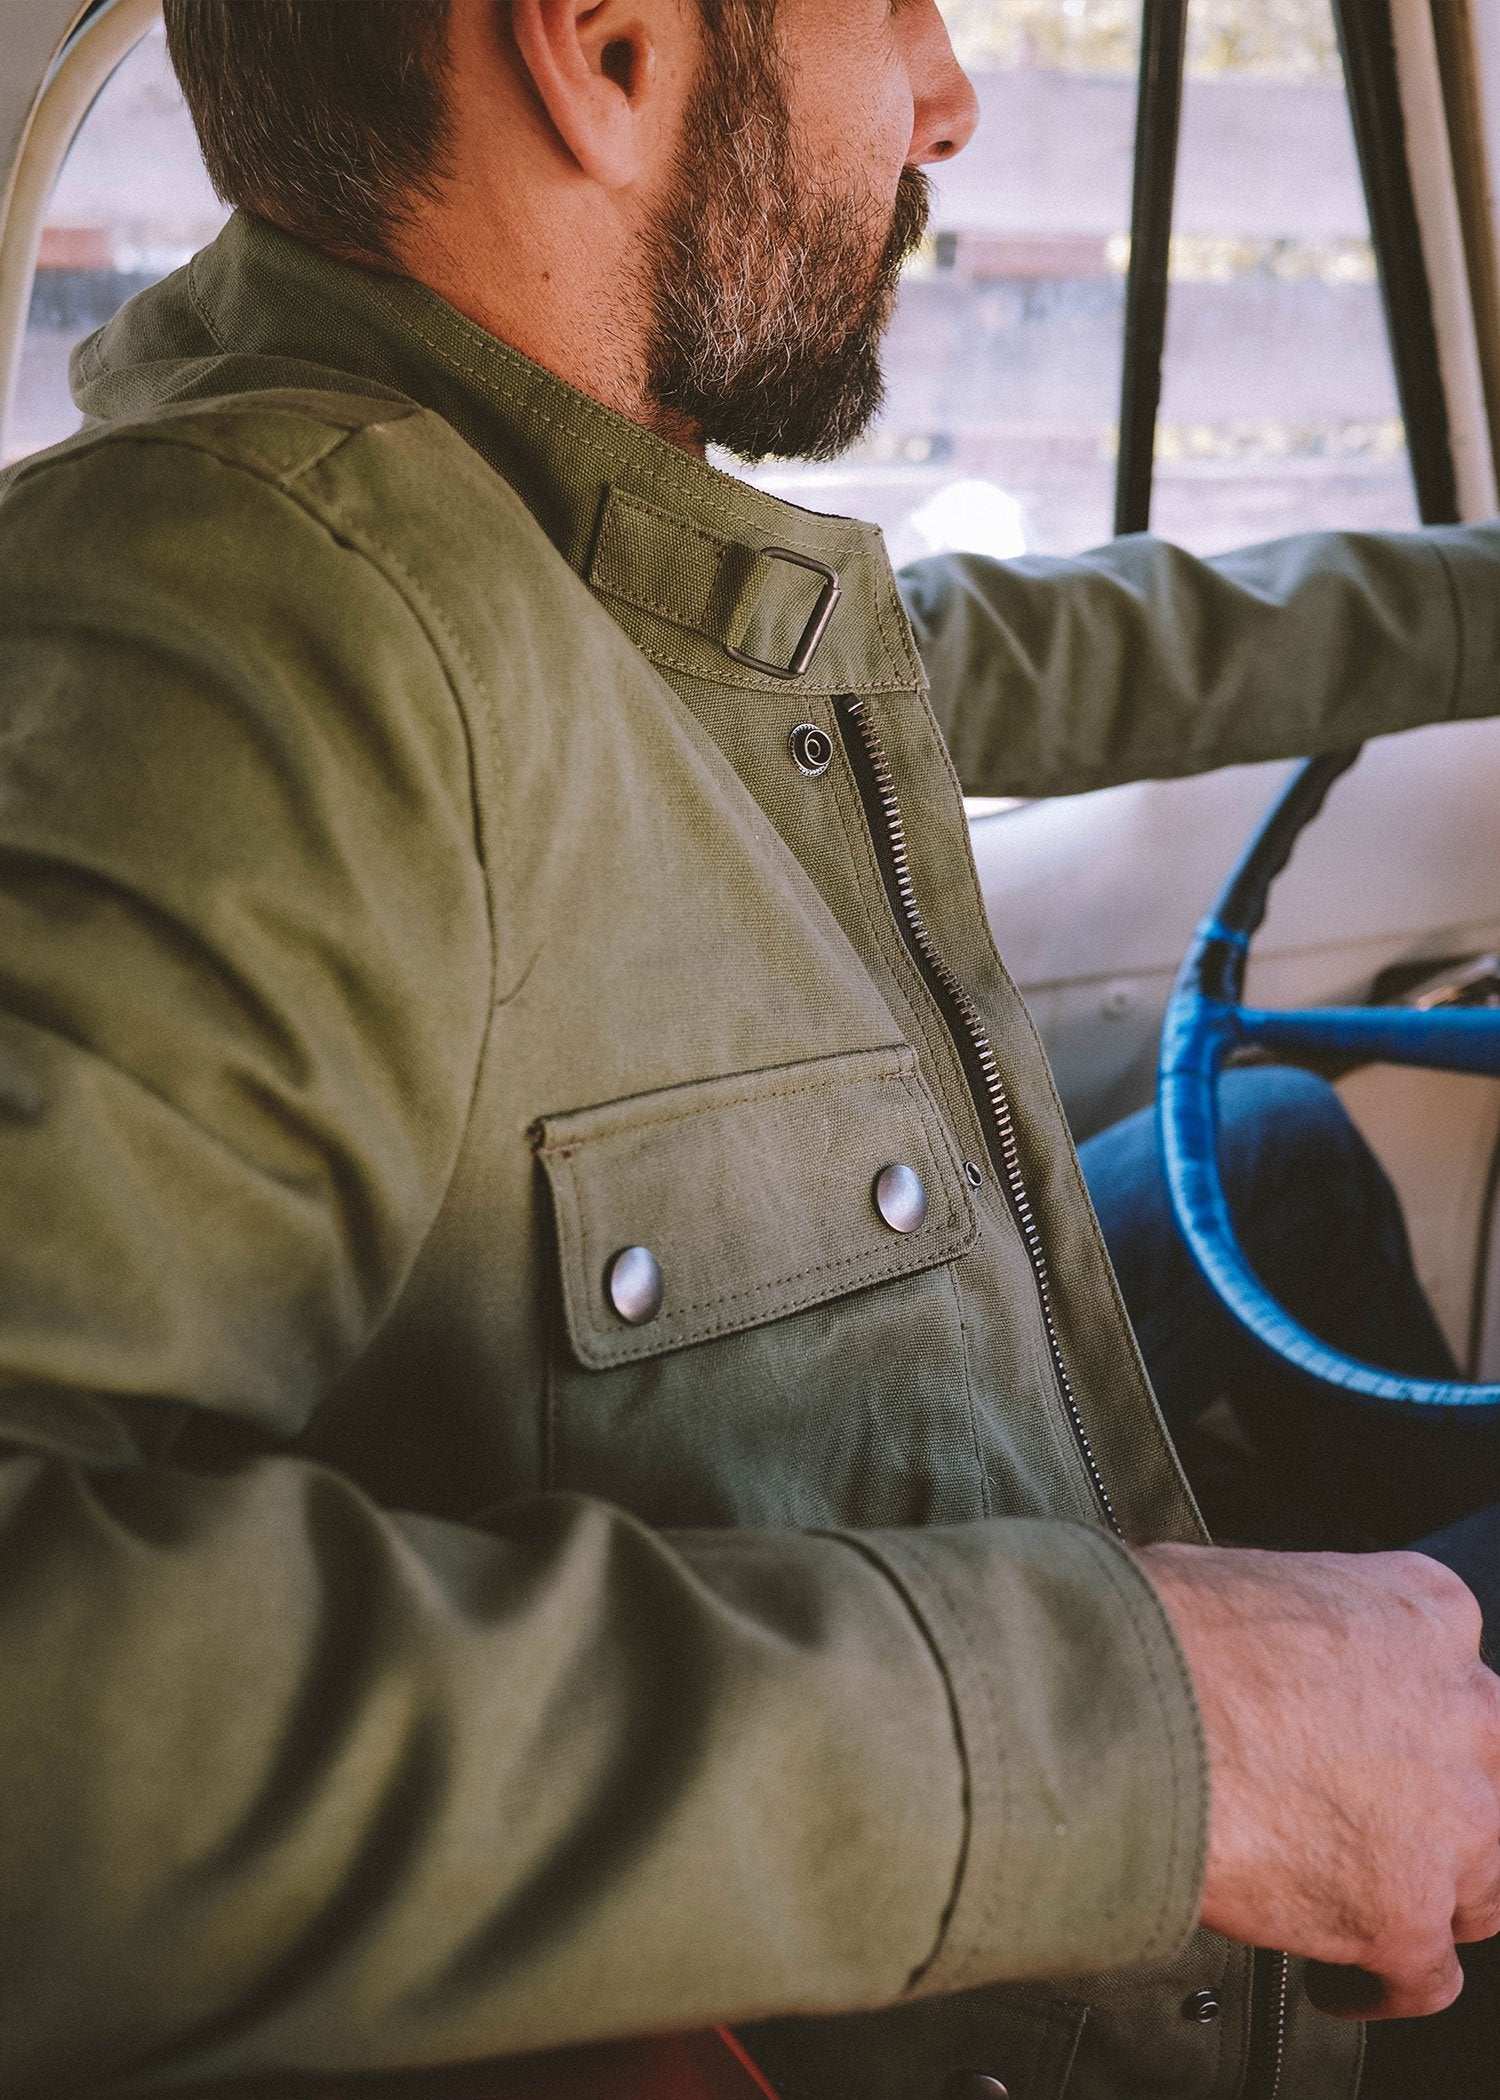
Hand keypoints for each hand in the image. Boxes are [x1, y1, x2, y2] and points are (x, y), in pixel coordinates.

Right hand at [1136, 1542, 1499, 2019]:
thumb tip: (1244, 1651)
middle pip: (1482, 1778)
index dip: (1400, 1716)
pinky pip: (1426, 1978)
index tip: (1362, 1737)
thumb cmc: (1159, 1630)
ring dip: (1426, 1896)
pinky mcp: (1406, 1915)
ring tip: (1358, 1904)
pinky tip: (1336, 1982)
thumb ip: (1288, 1628)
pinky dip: (1381, 1986)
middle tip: (1367, 1819)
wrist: (1124, 1707)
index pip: (1448, 1673)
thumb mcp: (1244, 1581)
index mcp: (1422, 1613)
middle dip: (1434, 1805)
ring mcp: (1448, 1821)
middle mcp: (1459, 1712)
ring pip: (1481, 1883)